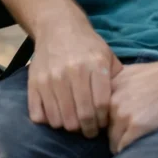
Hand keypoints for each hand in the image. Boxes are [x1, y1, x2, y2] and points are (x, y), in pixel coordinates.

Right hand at [28, 15, 121, 137]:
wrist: (57, 27)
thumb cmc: (87, 45)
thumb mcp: (107, 55)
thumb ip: (117, 80)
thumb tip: (123, 107)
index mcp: (94, 65)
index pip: (100, 105)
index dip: (103, 121)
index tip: (102, 125)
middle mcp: (72, 71)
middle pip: (82, 116)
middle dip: (88, 130)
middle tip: (89, 131)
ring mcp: (51, 78)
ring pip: (60, 120)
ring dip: (68, 127)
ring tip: (74, 123)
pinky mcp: (34, 82)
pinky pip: (39, 115)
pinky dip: (48, 121)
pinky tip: (57, 115)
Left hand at [108, 56, 157, 153]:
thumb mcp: (132, 73)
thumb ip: (117, 87)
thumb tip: (105, 103)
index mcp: (109, 86)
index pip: (98, 112)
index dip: (106, 121)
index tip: (114, 126)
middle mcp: (111, 99)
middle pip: (103, 128)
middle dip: (114, 133)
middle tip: (129, 135)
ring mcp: (123, 113)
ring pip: (112, 141)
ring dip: (121, 144)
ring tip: (136, 142)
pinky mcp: (136, 126)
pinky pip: (123, 148)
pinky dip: (128, 151)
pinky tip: (138, 146)